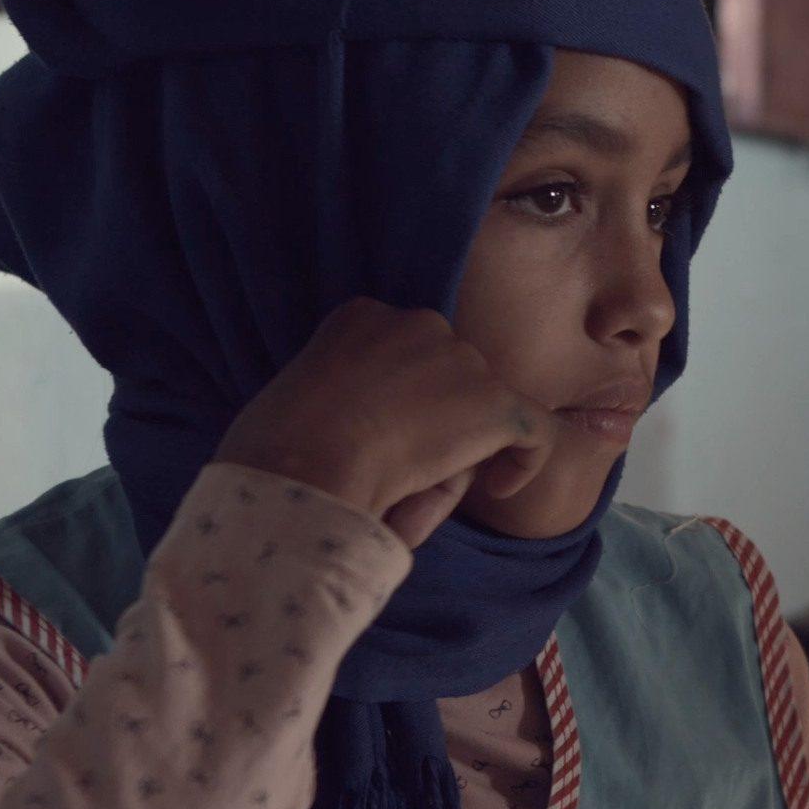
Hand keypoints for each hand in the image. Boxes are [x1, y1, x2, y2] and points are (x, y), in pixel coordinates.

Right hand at [213, 298, 559, 547]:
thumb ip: (351, 402)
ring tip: (412, 491)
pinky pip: (532, 429)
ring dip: (459, 451)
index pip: (405, 358)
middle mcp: (418, 322)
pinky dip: (524, 461)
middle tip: (394, 476)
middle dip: (434, 423)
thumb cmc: (277, 452)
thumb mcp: (302, 404)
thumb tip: (402, 437)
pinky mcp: (494, 402)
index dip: (398, 405)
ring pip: (480, 409)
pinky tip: (501, 489)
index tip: (375, 445)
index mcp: (362, 317)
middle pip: (449, 379)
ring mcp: (460, 359)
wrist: (300, 465)